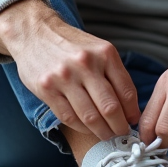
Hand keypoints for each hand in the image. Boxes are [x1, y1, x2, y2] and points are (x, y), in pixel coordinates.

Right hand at [0, 0, 139, 140]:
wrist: (34, 32)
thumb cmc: (69, 44)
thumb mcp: (97, 49)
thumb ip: (112, 73)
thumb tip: (129, 107)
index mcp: (104, 53)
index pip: (126, 92)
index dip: (132, 112)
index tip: (133, 121)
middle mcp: (86, 64)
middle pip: (110, 108)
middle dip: (119, 127)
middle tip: (122, 134)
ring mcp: (65, 77)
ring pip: (90, 117)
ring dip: (102, 131)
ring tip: (106, 134)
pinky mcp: (47, 89)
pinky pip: (69, 117)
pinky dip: (82, 127)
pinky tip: (87, 128)